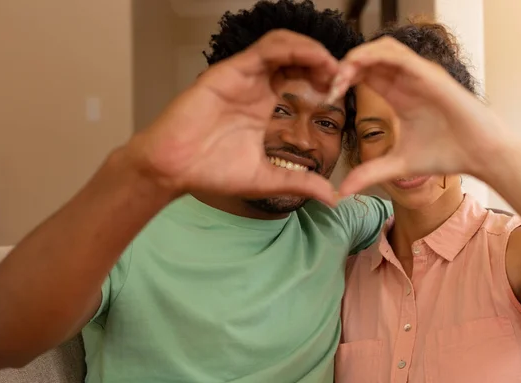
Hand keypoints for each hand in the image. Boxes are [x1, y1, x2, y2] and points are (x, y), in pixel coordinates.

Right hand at [130, 30, 339, 205]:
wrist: (173, 168)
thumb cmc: (211, 171)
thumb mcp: (266, 178)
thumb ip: (299, 183)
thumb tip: (333, 198)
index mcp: (263, 106)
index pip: (300, 80)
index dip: (325, 81)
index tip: (345, 92)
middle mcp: (255, 86)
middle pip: (296, 58)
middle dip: (324, 63)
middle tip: (346, 77)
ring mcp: (243, 76)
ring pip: (283, 46)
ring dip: (312, 51)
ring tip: (333, 68)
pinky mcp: (230, 71)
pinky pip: (266, 49)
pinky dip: (293, 48)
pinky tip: (314, 60)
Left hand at [331, 38, 516, 195]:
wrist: (480, 155)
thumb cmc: (446, 154)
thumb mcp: (398, 165)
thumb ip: (369, 173)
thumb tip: (343, 192)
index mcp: (398, 95)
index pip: (365, 75)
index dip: (343, 79)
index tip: (327, 96)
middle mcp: (407, 81)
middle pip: (369, 58)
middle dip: (344, 66)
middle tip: (326, 85)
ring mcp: (419, 75)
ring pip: (381, 49)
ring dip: (356, 58)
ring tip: (339, 77)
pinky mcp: (430, 74)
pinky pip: (398, 55)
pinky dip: (374, 56)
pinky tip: (356, 69)